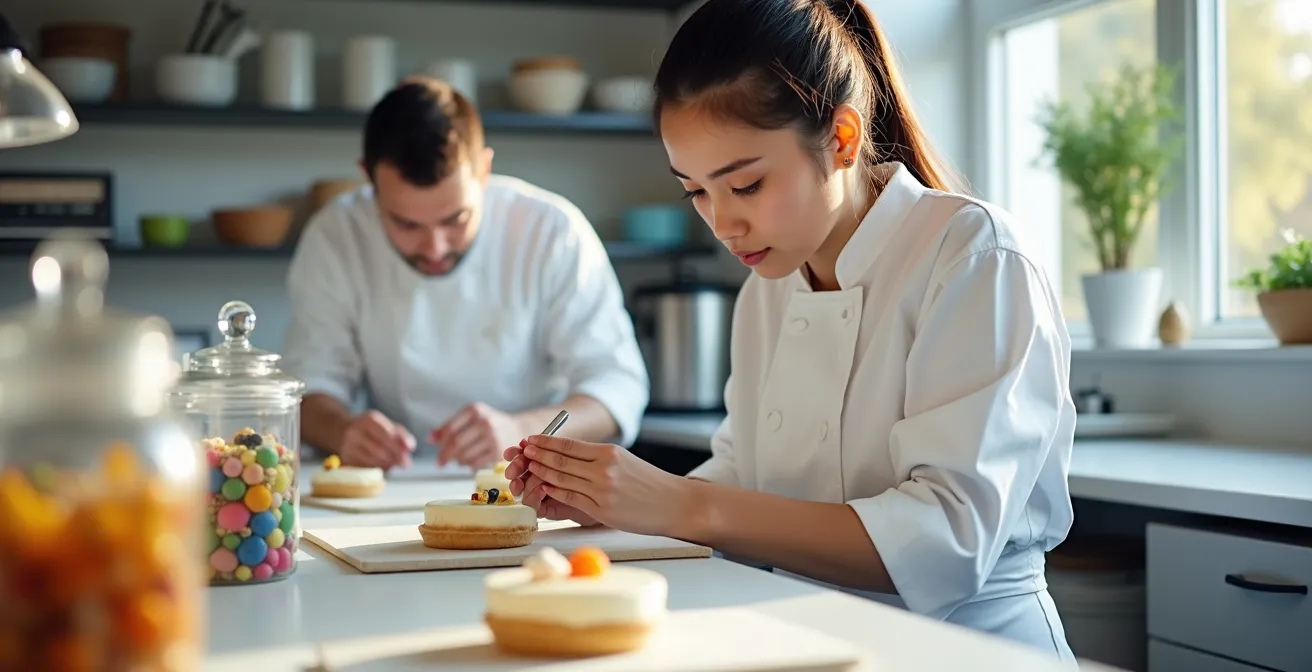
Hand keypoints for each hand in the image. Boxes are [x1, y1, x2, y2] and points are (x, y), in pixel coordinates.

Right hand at [339, 410, 415, 469]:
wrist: (340, 429)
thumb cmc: (369, 428)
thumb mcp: (385, 425)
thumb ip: (400, 434)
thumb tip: (410, 447)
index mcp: (369, 420)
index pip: (386, 435)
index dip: (398, 447)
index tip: (409, 455)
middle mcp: (356, 431)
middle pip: (379, 449)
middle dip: (395, 458)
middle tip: (405, 464)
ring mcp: (348, 445)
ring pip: (372, 459)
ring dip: (387, 464)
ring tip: (395, 465)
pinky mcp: (345, 457)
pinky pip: (364, 466)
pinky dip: (377, 468)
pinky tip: (384, 466)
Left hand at [432, 403, 526, 468]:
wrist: (518, 429)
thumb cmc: (490, 424)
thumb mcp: (471, 418)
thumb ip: (450, 426)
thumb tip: (430, 438)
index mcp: (475, 410)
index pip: (450, 428)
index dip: (440, 441)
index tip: (436, 449)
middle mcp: (484, 422)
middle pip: (455, 443)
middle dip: (444, 455)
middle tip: (440, 462)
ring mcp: (492, 437)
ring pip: (464, 455)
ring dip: (458, 460)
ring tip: (460, 459)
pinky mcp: (498, 452)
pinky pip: (474, 463)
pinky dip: (468, 465)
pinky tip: (471, 461)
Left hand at [505, 435, 689, 536]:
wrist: (674, 503)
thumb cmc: (649, 483)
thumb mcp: (625, 461)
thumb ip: (599, 458)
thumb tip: (568, 455)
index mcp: (609, 452)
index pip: (569, 444)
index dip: (546, 442)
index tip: (531, 440)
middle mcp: (604, 469)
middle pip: (561, 460)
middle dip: (537, 455)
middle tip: (521, 451)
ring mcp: (602, 490)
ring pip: (562, 479)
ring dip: (541, 472)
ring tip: (527, 467)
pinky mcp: (601, 509)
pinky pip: (571, 498)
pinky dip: (554, 492)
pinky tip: (543, 487)